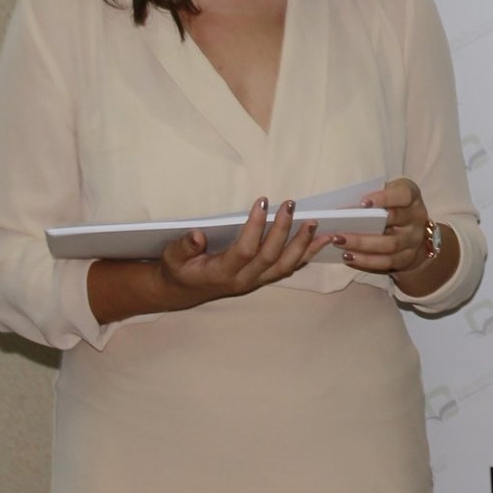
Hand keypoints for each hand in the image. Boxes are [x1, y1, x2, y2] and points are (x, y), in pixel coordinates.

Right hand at [155, 197, 329, 309]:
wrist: (183, 291)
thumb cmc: (179, 269)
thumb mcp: (172, 257)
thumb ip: (184, 247)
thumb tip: (196, 235)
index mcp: (221, 273)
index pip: (245, 250)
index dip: (255, 227)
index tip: (262, 202)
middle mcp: (243, 280)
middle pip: (270, 257)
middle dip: (283, 230)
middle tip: (291, 204)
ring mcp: (255, 281)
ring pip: (285, 266)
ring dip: (302, 245)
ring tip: (314, 223)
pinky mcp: (262, 279)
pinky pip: (288, 268)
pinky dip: (306, 254)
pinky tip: (320, 240)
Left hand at [338, 177, 434, 275]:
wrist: (412, 230)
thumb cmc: (392, 205)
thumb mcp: (387, 193)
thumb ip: (372, 197)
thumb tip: (343, 207)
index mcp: (412, 196)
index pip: (403, 195)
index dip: (384, 198)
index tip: (362, 203)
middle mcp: (416, 217)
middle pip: (395, 221)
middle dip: (366, 224)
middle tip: (339, 230)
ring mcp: (414, 239)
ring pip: (389, 245)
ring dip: (362, 245)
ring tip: (340, 243)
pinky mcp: (407, 257)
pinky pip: (387, 262)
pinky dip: (367, 261)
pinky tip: (349, 257)